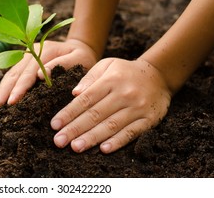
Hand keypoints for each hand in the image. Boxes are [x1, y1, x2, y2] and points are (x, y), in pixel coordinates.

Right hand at [0, 39, 97, 108]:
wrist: (81, 48)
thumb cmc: (83, 57)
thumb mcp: (79, 59)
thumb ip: (63, 64)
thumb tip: (41, 75)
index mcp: (45, 50)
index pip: (29, 72)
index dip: (20, 87)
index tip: (12, 101)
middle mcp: (31, 51)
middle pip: (15, 73)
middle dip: (4, 91)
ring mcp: (26, 56)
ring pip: (10, 74)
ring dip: (1, 90)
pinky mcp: (24, 62)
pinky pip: (12, 75)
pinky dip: (4, 87)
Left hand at [50, 58, 171, 152]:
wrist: (159, 75)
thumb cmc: (125, 71)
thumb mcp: (107, 65)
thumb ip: (89, 77)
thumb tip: (74, 93)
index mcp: (110, 80)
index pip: (86, 99)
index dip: (69, 113)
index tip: (54, 124)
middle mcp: (123, 94)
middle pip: (95, 114)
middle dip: (75, 129)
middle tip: (59, 141)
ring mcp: (137, 108)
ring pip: (111, 125)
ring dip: (92, 138)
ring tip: (75, 147)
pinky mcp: (149, 119)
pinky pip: (131, 132)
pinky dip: (118, 141)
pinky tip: (104, 149)